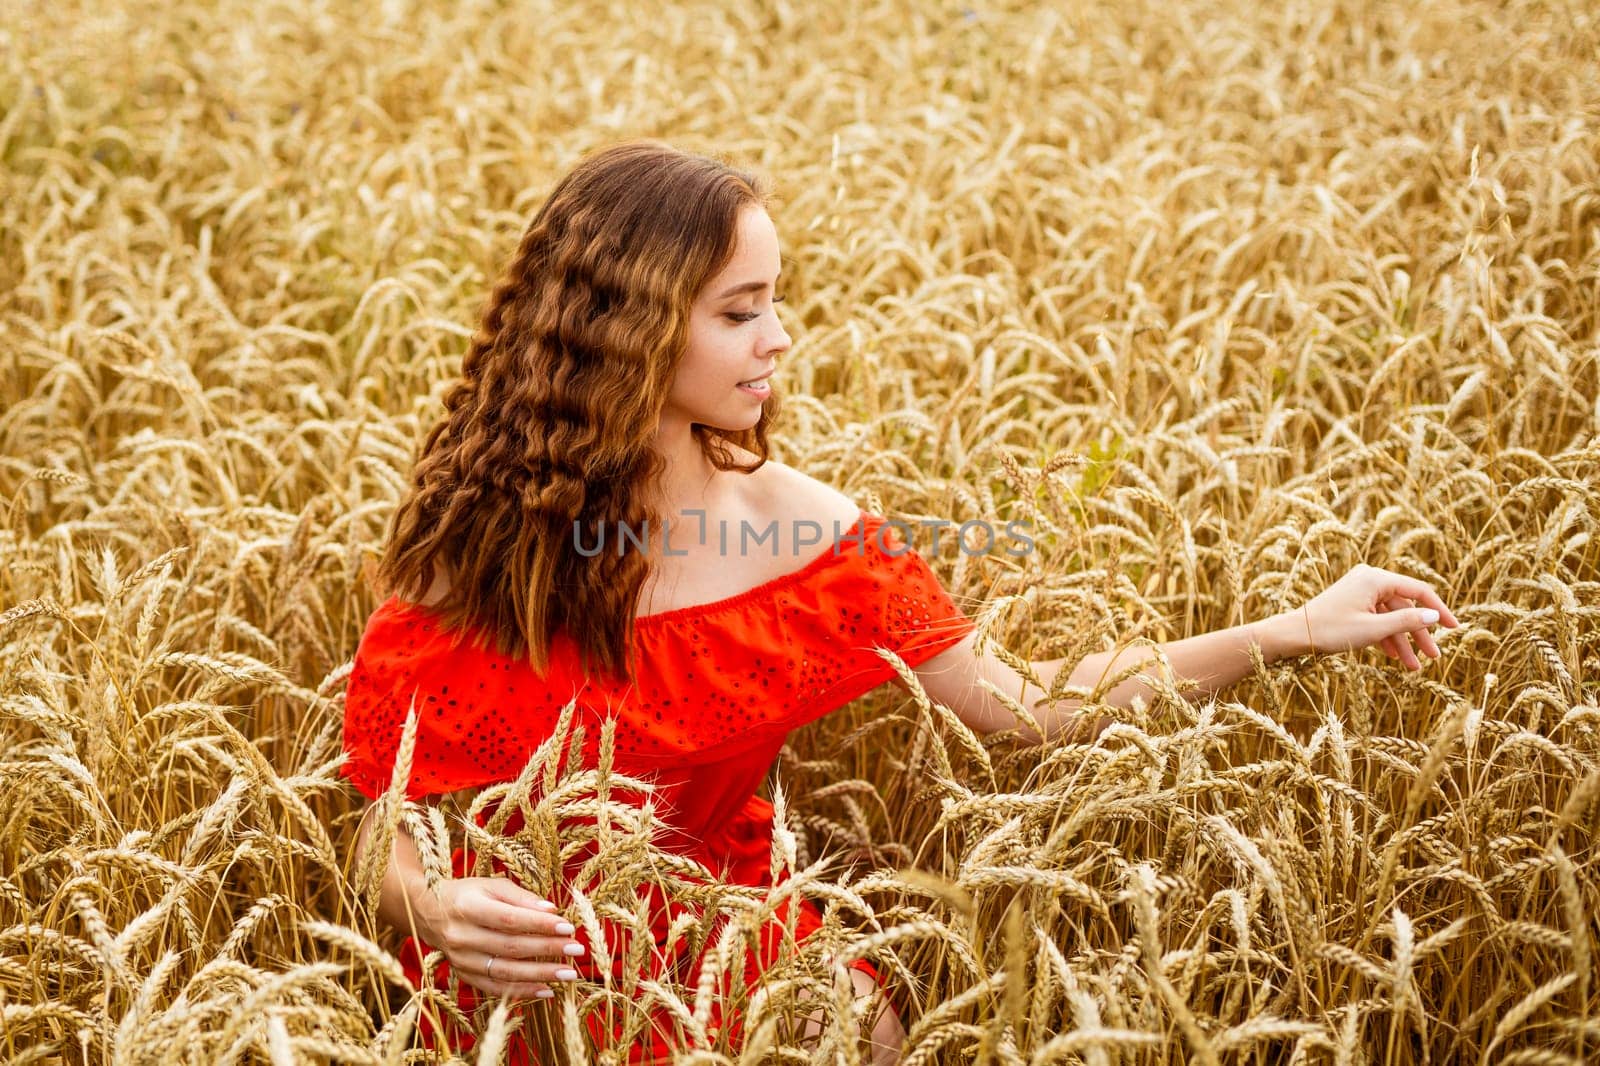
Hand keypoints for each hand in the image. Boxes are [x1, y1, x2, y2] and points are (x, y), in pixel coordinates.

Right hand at [419, 876, 585, 998]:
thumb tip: (552, 910)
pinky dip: (522, 991)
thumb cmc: (468, 894)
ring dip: (540, 975)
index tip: (568, 927)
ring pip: (504, 971)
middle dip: (547, 950)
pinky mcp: (463, 975)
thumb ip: (521, 897)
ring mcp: (461, 960)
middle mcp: (462, 936)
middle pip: (510, 947)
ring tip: (568, 974)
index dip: (540, 924)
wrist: (429, 912)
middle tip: (576, 950)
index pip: (510, 919)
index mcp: (469, 907)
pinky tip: (547, 990)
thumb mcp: (492, 885)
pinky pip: (495, 988)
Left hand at [1296, 564, 1459, 669]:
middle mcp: (1369, 579)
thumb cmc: (1330, 630)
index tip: (1454, 629)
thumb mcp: (1374, 629)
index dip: (1438, 610)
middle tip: (1434, 657)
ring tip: (1414, 667)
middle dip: (1418, 633)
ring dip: (1402, 640)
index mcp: (1375, 578)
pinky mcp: (1351, 604)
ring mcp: (1359, 591)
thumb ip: (1407, 621)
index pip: (1418, 591)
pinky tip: (1395, 657)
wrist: (1292, 634)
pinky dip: (1386, 636)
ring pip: (1390, 616)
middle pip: (1404, 606)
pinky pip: (1376, 619)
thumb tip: (1434, 616)